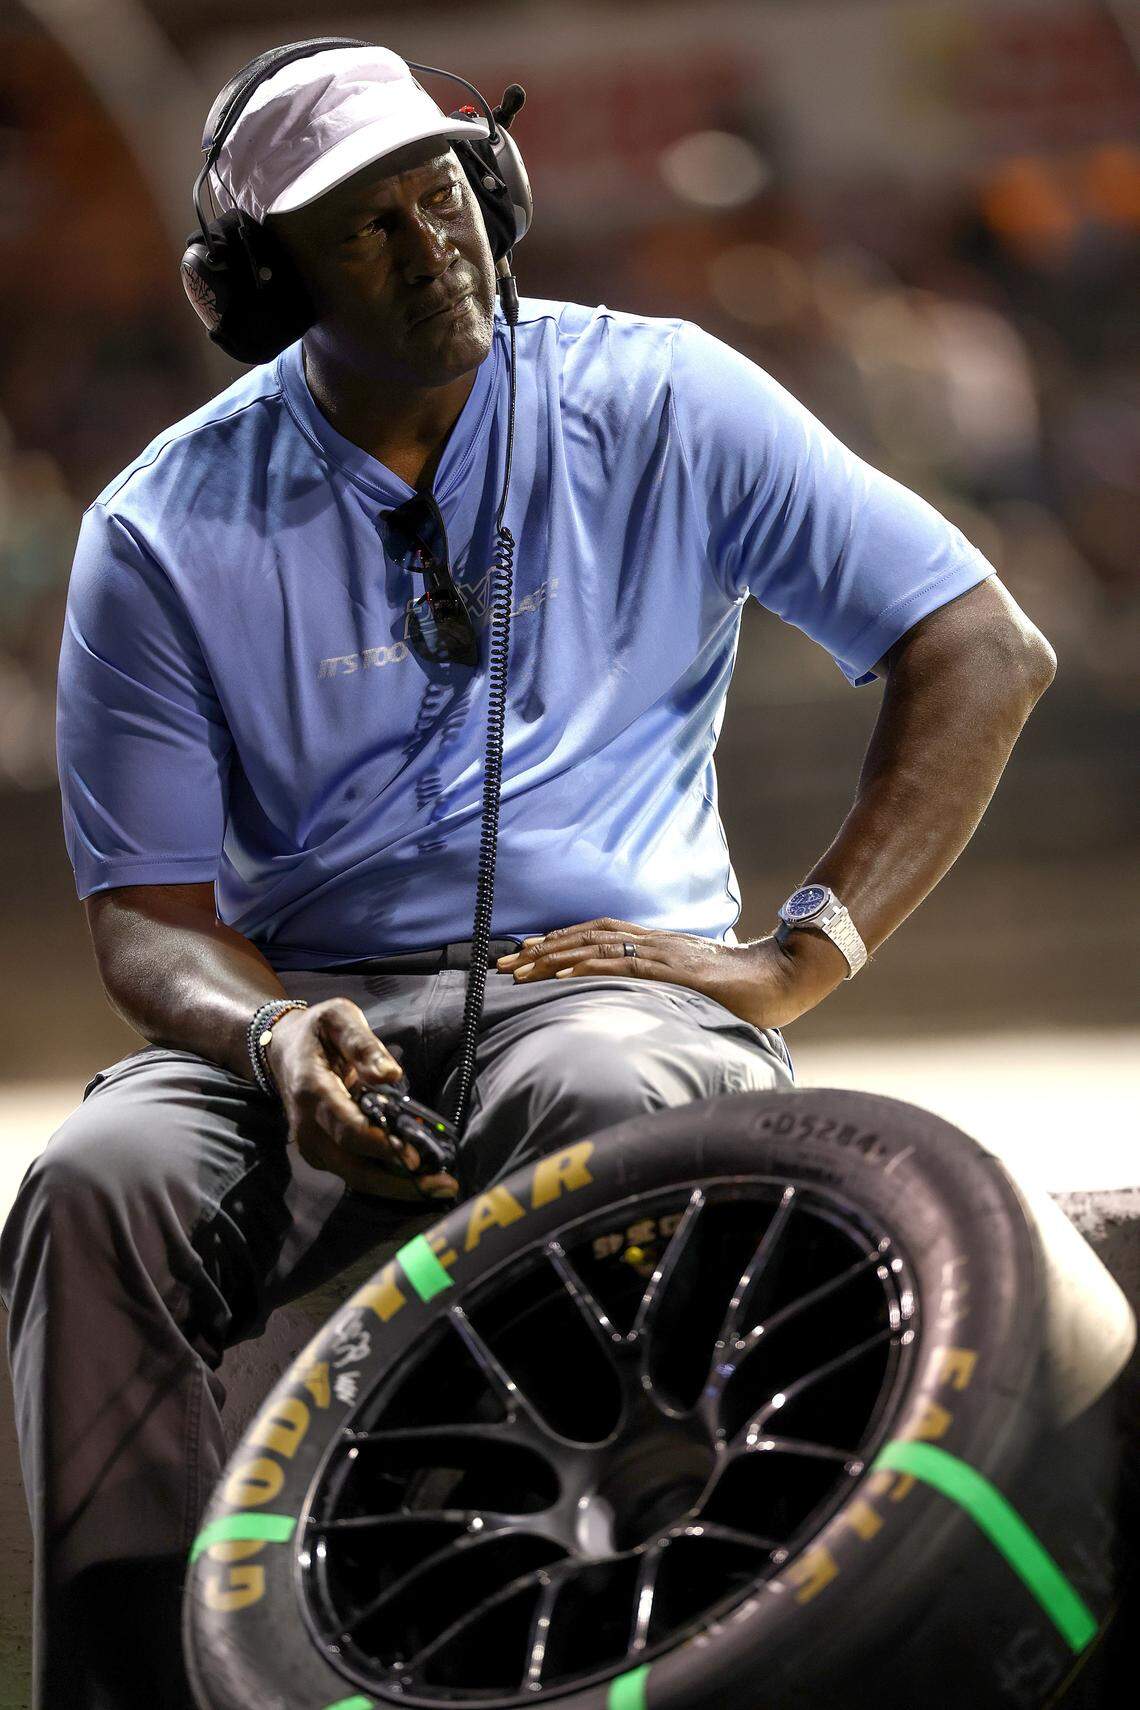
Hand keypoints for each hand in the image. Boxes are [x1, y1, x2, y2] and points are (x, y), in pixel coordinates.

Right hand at [265, 1000, 458, 1200]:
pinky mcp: (320, 1154)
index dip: (382, 1146)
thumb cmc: (317, 1031)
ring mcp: (311, 1145)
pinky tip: (417, 1177)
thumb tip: (390, 1074)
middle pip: (352, 1167)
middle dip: (397, 1181)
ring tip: (439, 1186)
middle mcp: (307, 1126)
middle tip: (443, 1185)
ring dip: (396, 1186)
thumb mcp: (339, 1018)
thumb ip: (363, 1044)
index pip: (348, 1129)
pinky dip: (385, 1179)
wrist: (282, 1050)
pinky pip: (352, 1173)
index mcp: (312, 1090)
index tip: (417, 1156)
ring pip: (354, 1177)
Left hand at [497, 918, 844, 1029]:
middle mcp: (654, 942)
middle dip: (541, 950)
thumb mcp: (694, 987)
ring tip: (521, 969)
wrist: (782, 976)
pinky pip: (626, 964)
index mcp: (656, 945)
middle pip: (586, 937)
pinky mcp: (676, 970)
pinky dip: (591, 965)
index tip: (524, 954)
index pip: (596, 935)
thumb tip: (640, 1005)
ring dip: (554, 956)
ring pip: (597, 946)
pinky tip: (566, 971)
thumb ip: (666, 988)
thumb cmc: (743, 986)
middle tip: (504, 964)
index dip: (558, 942)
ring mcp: (663, 953)